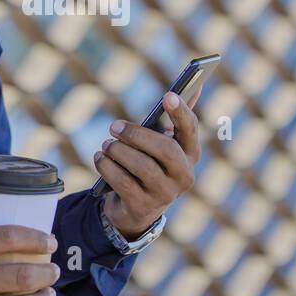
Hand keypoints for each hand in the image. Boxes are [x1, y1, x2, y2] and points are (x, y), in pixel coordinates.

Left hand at [94, 86, 202, 237]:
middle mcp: (183, 176)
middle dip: (137, 135)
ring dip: (118, 151)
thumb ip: (175, 119)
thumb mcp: (162, 144)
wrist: (137, 209)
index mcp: (190, 154)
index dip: (180, 113)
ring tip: (106, 144)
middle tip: (114, 126)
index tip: (167, 95)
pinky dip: (107, 167)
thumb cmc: (151, 165)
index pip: (190, 130)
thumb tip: (195, 87)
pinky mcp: (143, 206)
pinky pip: (123, 182)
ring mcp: (165, 194)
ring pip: (142, 167)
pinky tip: (100, 158)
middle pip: (165, 150)